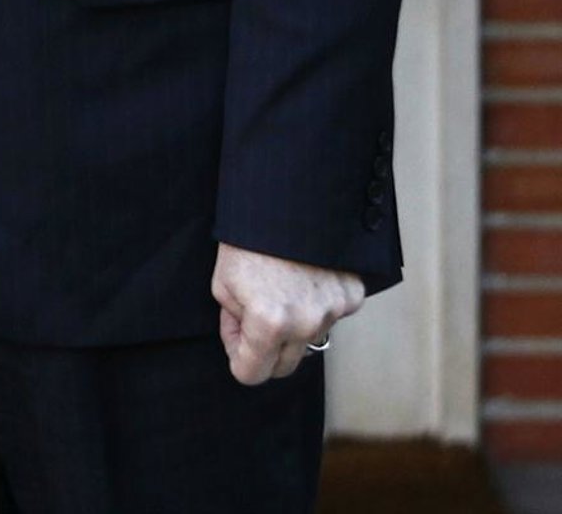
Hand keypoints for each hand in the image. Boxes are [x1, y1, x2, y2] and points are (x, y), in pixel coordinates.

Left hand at [211, 242, 362, 383]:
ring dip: (294, 327)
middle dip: (265, 350)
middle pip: (285, 366)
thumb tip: (246, 342)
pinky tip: (305, 280)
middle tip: (252, 317)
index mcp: (269, 323)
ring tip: (280, 289)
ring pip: (310, 341)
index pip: (251, 374)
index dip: (237, 357)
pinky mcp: (352, 297)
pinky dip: (318, 307)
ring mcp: (334, 311)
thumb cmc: (246, 240)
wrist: (284, 202)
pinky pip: (332, 317)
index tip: (235, 338)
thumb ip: (233, 324)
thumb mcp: (223, 284)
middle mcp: (306, 324)